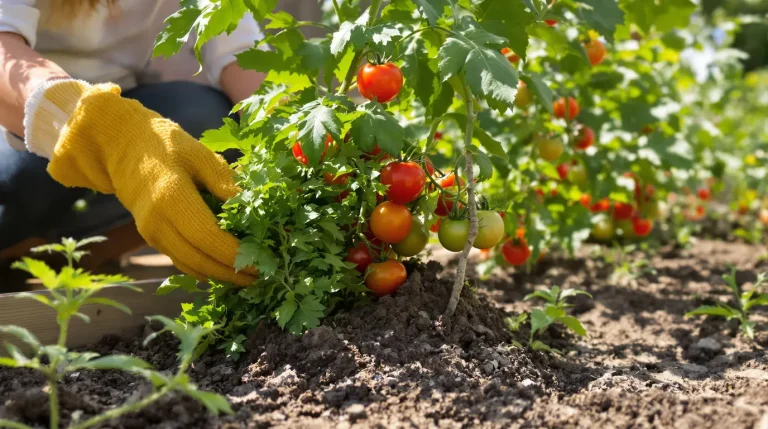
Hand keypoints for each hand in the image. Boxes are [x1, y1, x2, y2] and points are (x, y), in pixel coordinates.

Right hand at [35, 81, 255, 284]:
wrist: (122, 148)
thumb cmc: (168, 146)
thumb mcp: (201, 155)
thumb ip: (225, 182)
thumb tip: (253, 208)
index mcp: (171, 197)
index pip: (208, 237)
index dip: (235, 253)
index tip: (261, 260)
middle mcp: (157, 221)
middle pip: (199, 259)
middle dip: (231, 272)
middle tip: (261, 275)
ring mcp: (151, 233)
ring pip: (189, 266)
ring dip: (219, 275)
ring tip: (248, 276)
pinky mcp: (151, 237)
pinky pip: (181, 261)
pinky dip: (204, 268)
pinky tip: (225, 268)